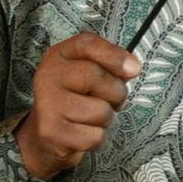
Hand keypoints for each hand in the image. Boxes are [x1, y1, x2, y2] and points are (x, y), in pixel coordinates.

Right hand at [14, 32, 140, 179]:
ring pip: (100, 111)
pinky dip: (97, 137)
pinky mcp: (51, 132)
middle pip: (97, 77)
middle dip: (116, 93)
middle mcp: (48, 76)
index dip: (114, 55)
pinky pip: (95, 135)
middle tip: (112, 100)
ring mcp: (47, 104)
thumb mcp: (90, 73)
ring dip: (106, 118)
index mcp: (59, 55)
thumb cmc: (78, 98)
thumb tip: (132, 68)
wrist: (48, 135)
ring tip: (91, 117)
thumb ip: (111, 65)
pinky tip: (82, 133)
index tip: (134, 69)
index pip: (87, 44)